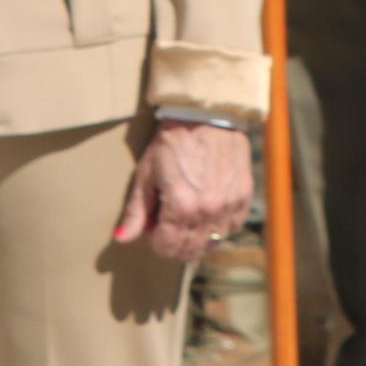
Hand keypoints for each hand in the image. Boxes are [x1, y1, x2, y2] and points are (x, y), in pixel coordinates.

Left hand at [110, 117, 252, 263]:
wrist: (208, 115)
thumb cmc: (172, 141)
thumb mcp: (147, 172)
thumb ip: (136, 209)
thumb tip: (121, 238)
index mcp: (180, 206)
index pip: (166, 248)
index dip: (155, 238)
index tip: (154, 222)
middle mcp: (207, 211)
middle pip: (189, 251)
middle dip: (175, 242)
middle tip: (170, 220)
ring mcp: (228, 206)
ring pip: (211, 244)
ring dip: (198, 236)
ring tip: (191, 214)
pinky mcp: (244, 198)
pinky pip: (232, 228)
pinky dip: (220, 225)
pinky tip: (210, 209)